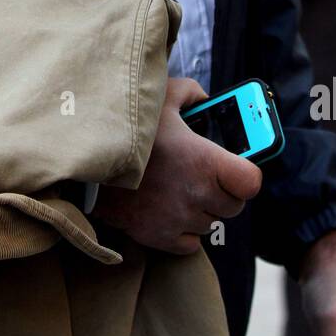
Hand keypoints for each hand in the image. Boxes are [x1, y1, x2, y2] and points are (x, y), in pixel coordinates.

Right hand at [90, 76, 261, 255]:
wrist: (84, 163)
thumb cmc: (124, 128)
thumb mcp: (160, 96)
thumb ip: (191, 92)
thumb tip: (205, 99)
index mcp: (205, 162)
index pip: (251, 182)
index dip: (246, 173)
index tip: (236, 165)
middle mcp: (197, 195)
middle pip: (234, 206)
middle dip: (225, 190)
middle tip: (205, 174)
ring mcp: (178, 220)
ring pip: (211, 224)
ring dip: (203, 209)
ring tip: (182, 189)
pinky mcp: (159, 238)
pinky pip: (190, 243)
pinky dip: (185, 230)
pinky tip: (170, 209)